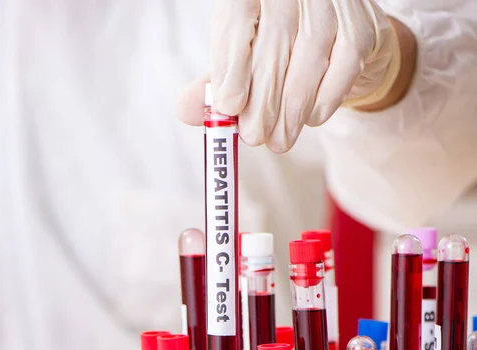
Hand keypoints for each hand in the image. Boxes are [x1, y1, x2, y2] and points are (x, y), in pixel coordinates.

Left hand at [178, 0, 400, 152]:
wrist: (333, 37)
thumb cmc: (276, 47)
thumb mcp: (238, 58)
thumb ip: (215, 83)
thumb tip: (185, 110)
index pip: (239, 20)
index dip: (232, 68)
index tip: (229, 108)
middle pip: (274, 47)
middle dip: (262, 103)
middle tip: (254, 137)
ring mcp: (330, 2)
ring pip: (309, 61)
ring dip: (291, 112)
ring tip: (279, 140)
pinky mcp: (360, 25)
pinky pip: (342, 68)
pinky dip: (324, 101)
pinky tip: (310, 119)